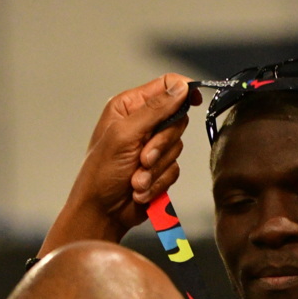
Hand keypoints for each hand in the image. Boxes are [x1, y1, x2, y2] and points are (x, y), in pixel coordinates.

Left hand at [41, 74, 200, 254]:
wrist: (102, 212)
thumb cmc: (101, 172)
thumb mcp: (125, 135)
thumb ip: (155, 110)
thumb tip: (181, 87)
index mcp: (129, 107)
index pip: (165, 86)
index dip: (183, 90)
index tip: (196, 98)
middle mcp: (143, 124)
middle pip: (177, 120)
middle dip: (161, 144)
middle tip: (143, 158)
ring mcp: (152, 147)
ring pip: (177, 148)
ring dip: (156, 169)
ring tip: (136, 179)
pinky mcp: (160, 169)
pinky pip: (175, 169)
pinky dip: (158, 182)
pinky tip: (140, 189)